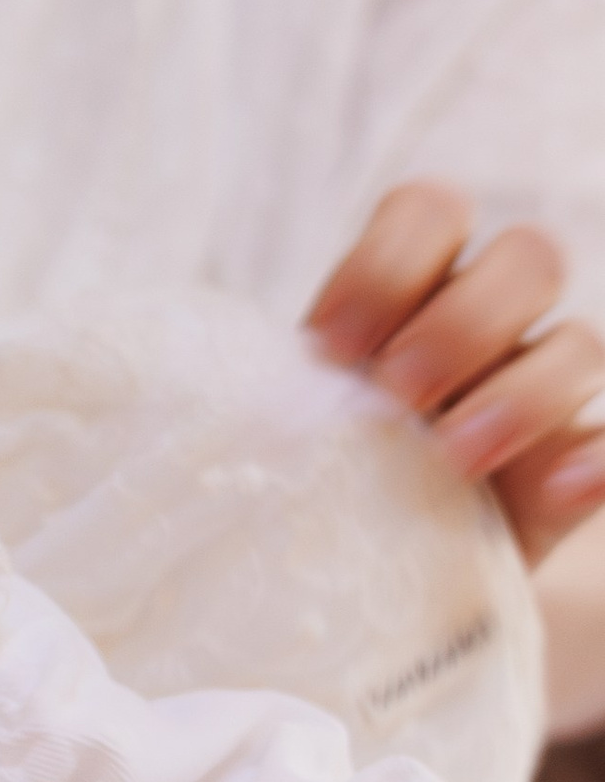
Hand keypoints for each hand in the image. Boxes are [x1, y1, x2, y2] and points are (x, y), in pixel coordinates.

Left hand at [305, 179, 604, 561]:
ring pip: (582, 343)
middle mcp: (495, 321)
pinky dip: (598, 460)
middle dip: (463, 322)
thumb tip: (215, 403)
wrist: (363, 570)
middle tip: (398, 393)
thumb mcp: (288, 424)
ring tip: (453, 457)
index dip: (386, 263)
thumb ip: (281, 395)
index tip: (328, 346)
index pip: (434, 210)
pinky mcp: (578, 468)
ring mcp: (547, 390)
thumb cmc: (316, 477)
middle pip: (531, 257)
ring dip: (521, 394)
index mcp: (419, 287)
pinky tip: (556, 489)